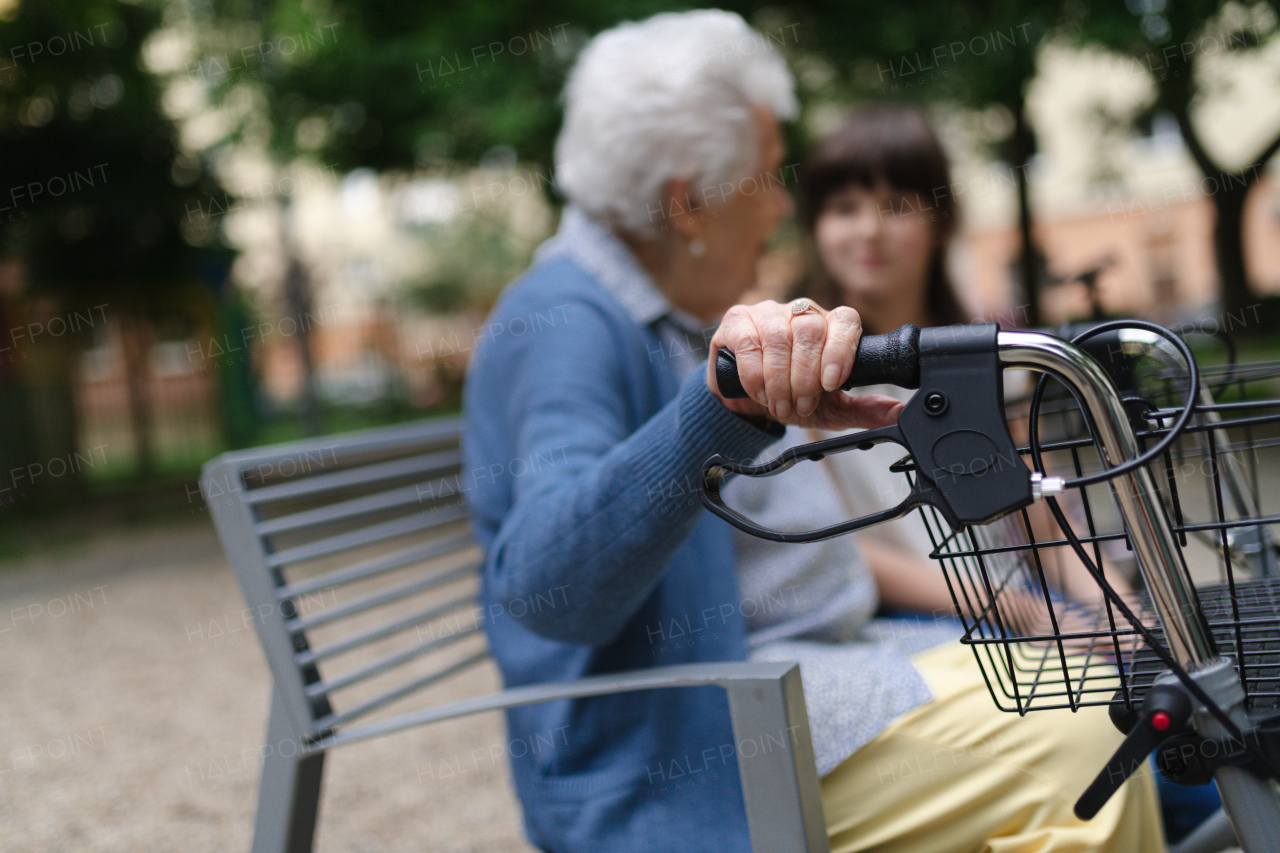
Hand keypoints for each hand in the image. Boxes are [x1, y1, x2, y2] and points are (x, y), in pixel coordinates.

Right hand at [706, 299, 903, 430]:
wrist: (745, 401)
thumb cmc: (791, 397)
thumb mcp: (829, 408)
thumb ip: (863, 408)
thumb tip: (898, 413)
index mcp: (829, 326)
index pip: (845, 320)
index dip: (841, 350)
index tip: (833, 383)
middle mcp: (800, 311)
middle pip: (811, 330)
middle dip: (806, 376)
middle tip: (802, 405)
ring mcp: (767, 312)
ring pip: (779, 336)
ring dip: (780, 379)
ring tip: (780, 405)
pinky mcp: (737, 321)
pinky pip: (749, 342)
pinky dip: (755, 374)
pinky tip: (759, 392)